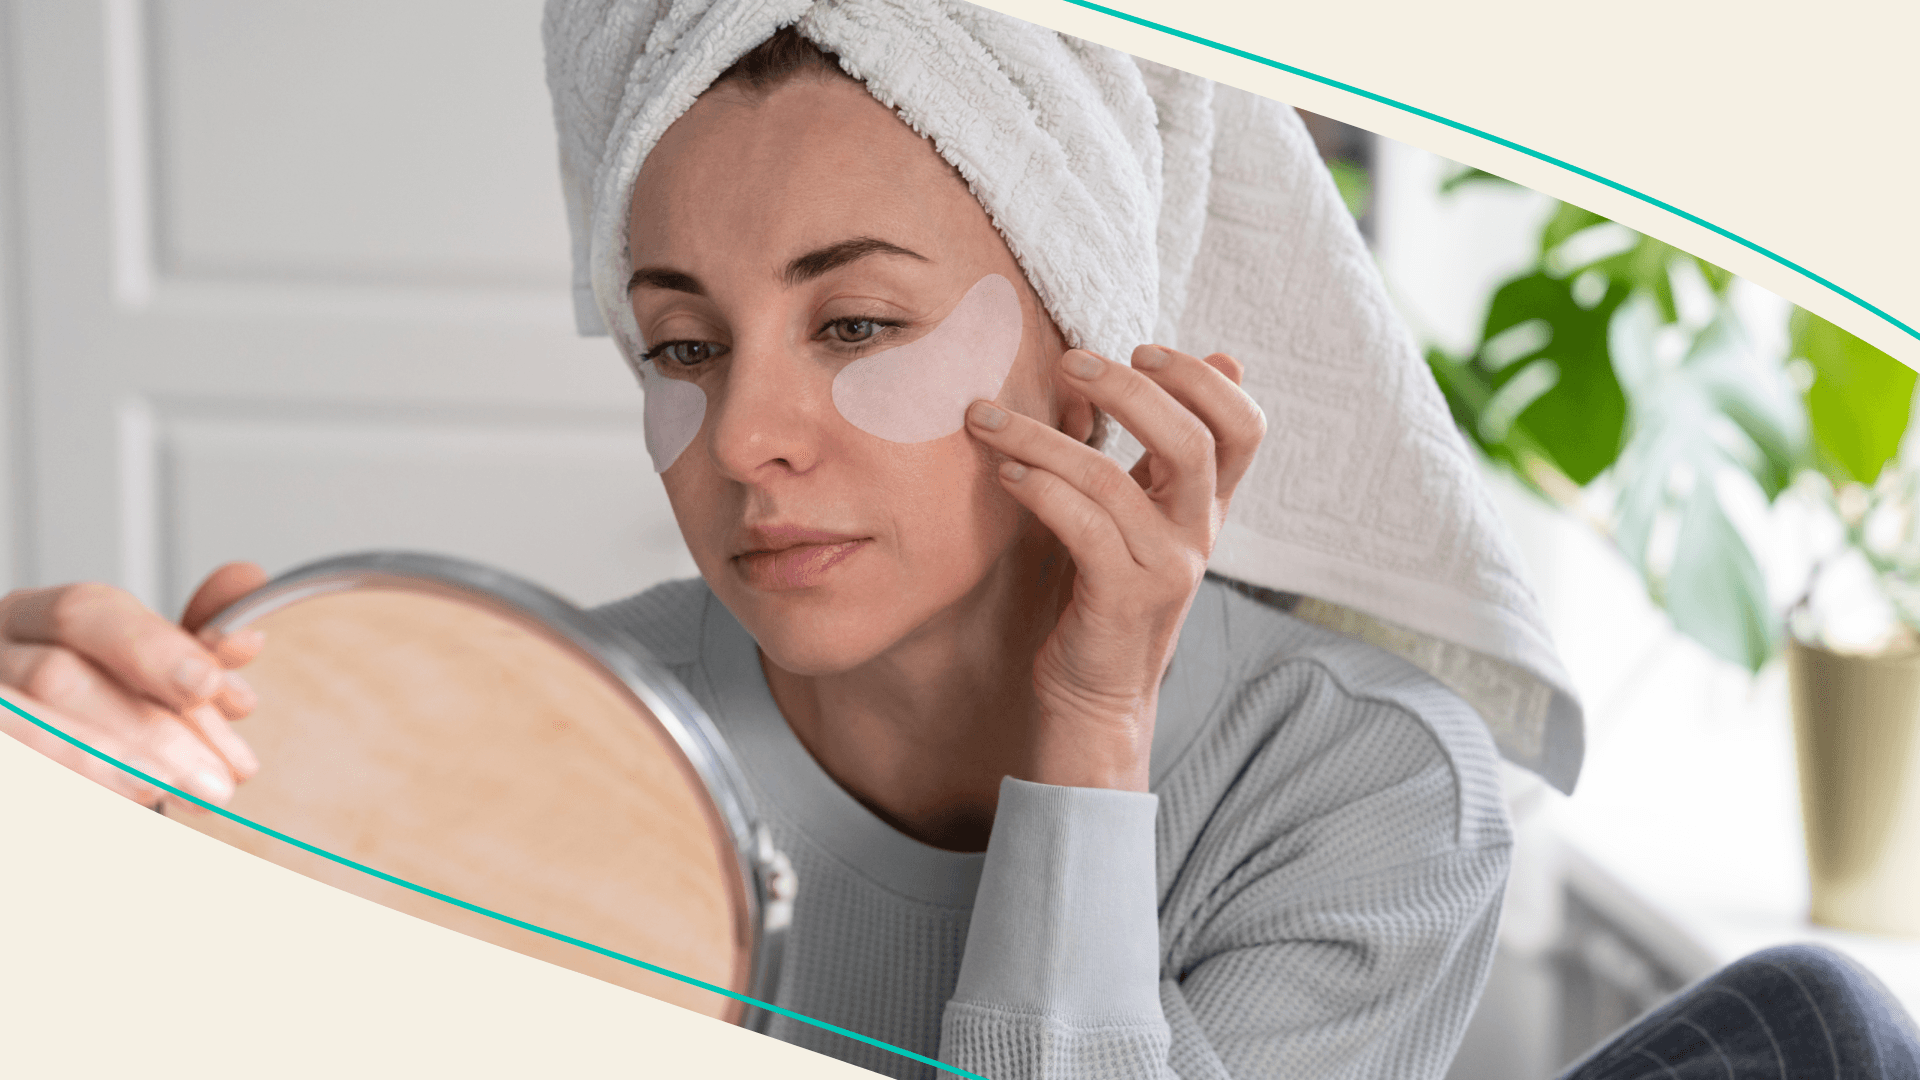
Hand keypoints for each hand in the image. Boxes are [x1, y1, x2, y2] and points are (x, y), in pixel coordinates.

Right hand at [0, 562, 269, 809]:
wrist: (60, 773)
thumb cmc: (100, 720)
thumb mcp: (147, 675)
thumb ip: (192, 640)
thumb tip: (249, 595)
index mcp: (33, 620)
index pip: (86, 611)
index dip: (153, 646)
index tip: (213, 687)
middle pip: (58, 676)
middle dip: (150, 727)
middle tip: (221, 778)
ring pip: (27, 731)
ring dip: (115, 767)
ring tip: (193, 797)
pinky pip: (24, 772)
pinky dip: (80, 790)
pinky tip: (136, 811)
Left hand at [965, 345, 1265, 790]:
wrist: (1095, 699)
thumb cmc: (1103, 593)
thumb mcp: (1136, 515)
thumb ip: (1152, 449)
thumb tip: (1178, 362)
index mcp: (1205, 507)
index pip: (1245, 428)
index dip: (1204, 381)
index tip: (1144, 348)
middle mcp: (1197, 534)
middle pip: (1192, 441)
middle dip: (1128, 388)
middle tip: (1070, 361)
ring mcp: (1165, 568)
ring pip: (1111, 479)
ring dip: (1040, 437)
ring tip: (985, 417)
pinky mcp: (1122, 598)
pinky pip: (1081, 526)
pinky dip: (1038, 489)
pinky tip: (1002, 473)